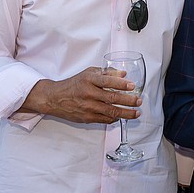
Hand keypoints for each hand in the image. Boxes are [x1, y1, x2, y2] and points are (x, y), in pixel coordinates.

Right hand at [18, 67, 141, 122]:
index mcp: (89, 80)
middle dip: (128, 101)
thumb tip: (123, 74)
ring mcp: (88, 107)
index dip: (121, 84)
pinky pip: (104, 119)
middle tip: (139, 101)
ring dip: (126, 113)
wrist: (55, 98)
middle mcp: (88, 94)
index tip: (132, 86)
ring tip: (136, 112)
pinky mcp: (86, 118)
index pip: (108, 81)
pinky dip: (115, 118)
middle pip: (112, 98)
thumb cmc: (74, 84)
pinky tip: (122, 117)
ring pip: (110, 112)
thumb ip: (106, 73)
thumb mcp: (89, 73)